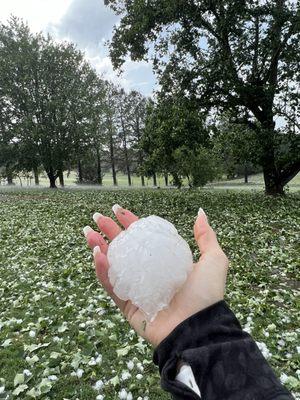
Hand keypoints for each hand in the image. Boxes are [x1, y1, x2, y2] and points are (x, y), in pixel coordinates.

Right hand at [83, 206, 228, 346]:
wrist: (199, 328)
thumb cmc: (206, 294)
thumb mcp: (213, 259)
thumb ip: (206, 236)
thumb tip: (200, 212)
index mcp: (165, 262)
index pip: (144, 238)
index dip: (131, 223)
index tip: (118, 210)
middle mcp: (149, 274)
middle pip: (125, 249)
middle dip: (110, 232)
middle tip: (97, 217)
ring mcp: (137, 290)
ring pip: (113, 266)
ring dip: (99, 248)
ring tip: (89, 232)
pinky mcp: (128, 307)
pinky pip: (112, 286)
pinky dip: (102, 271)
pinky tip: (97, 254)